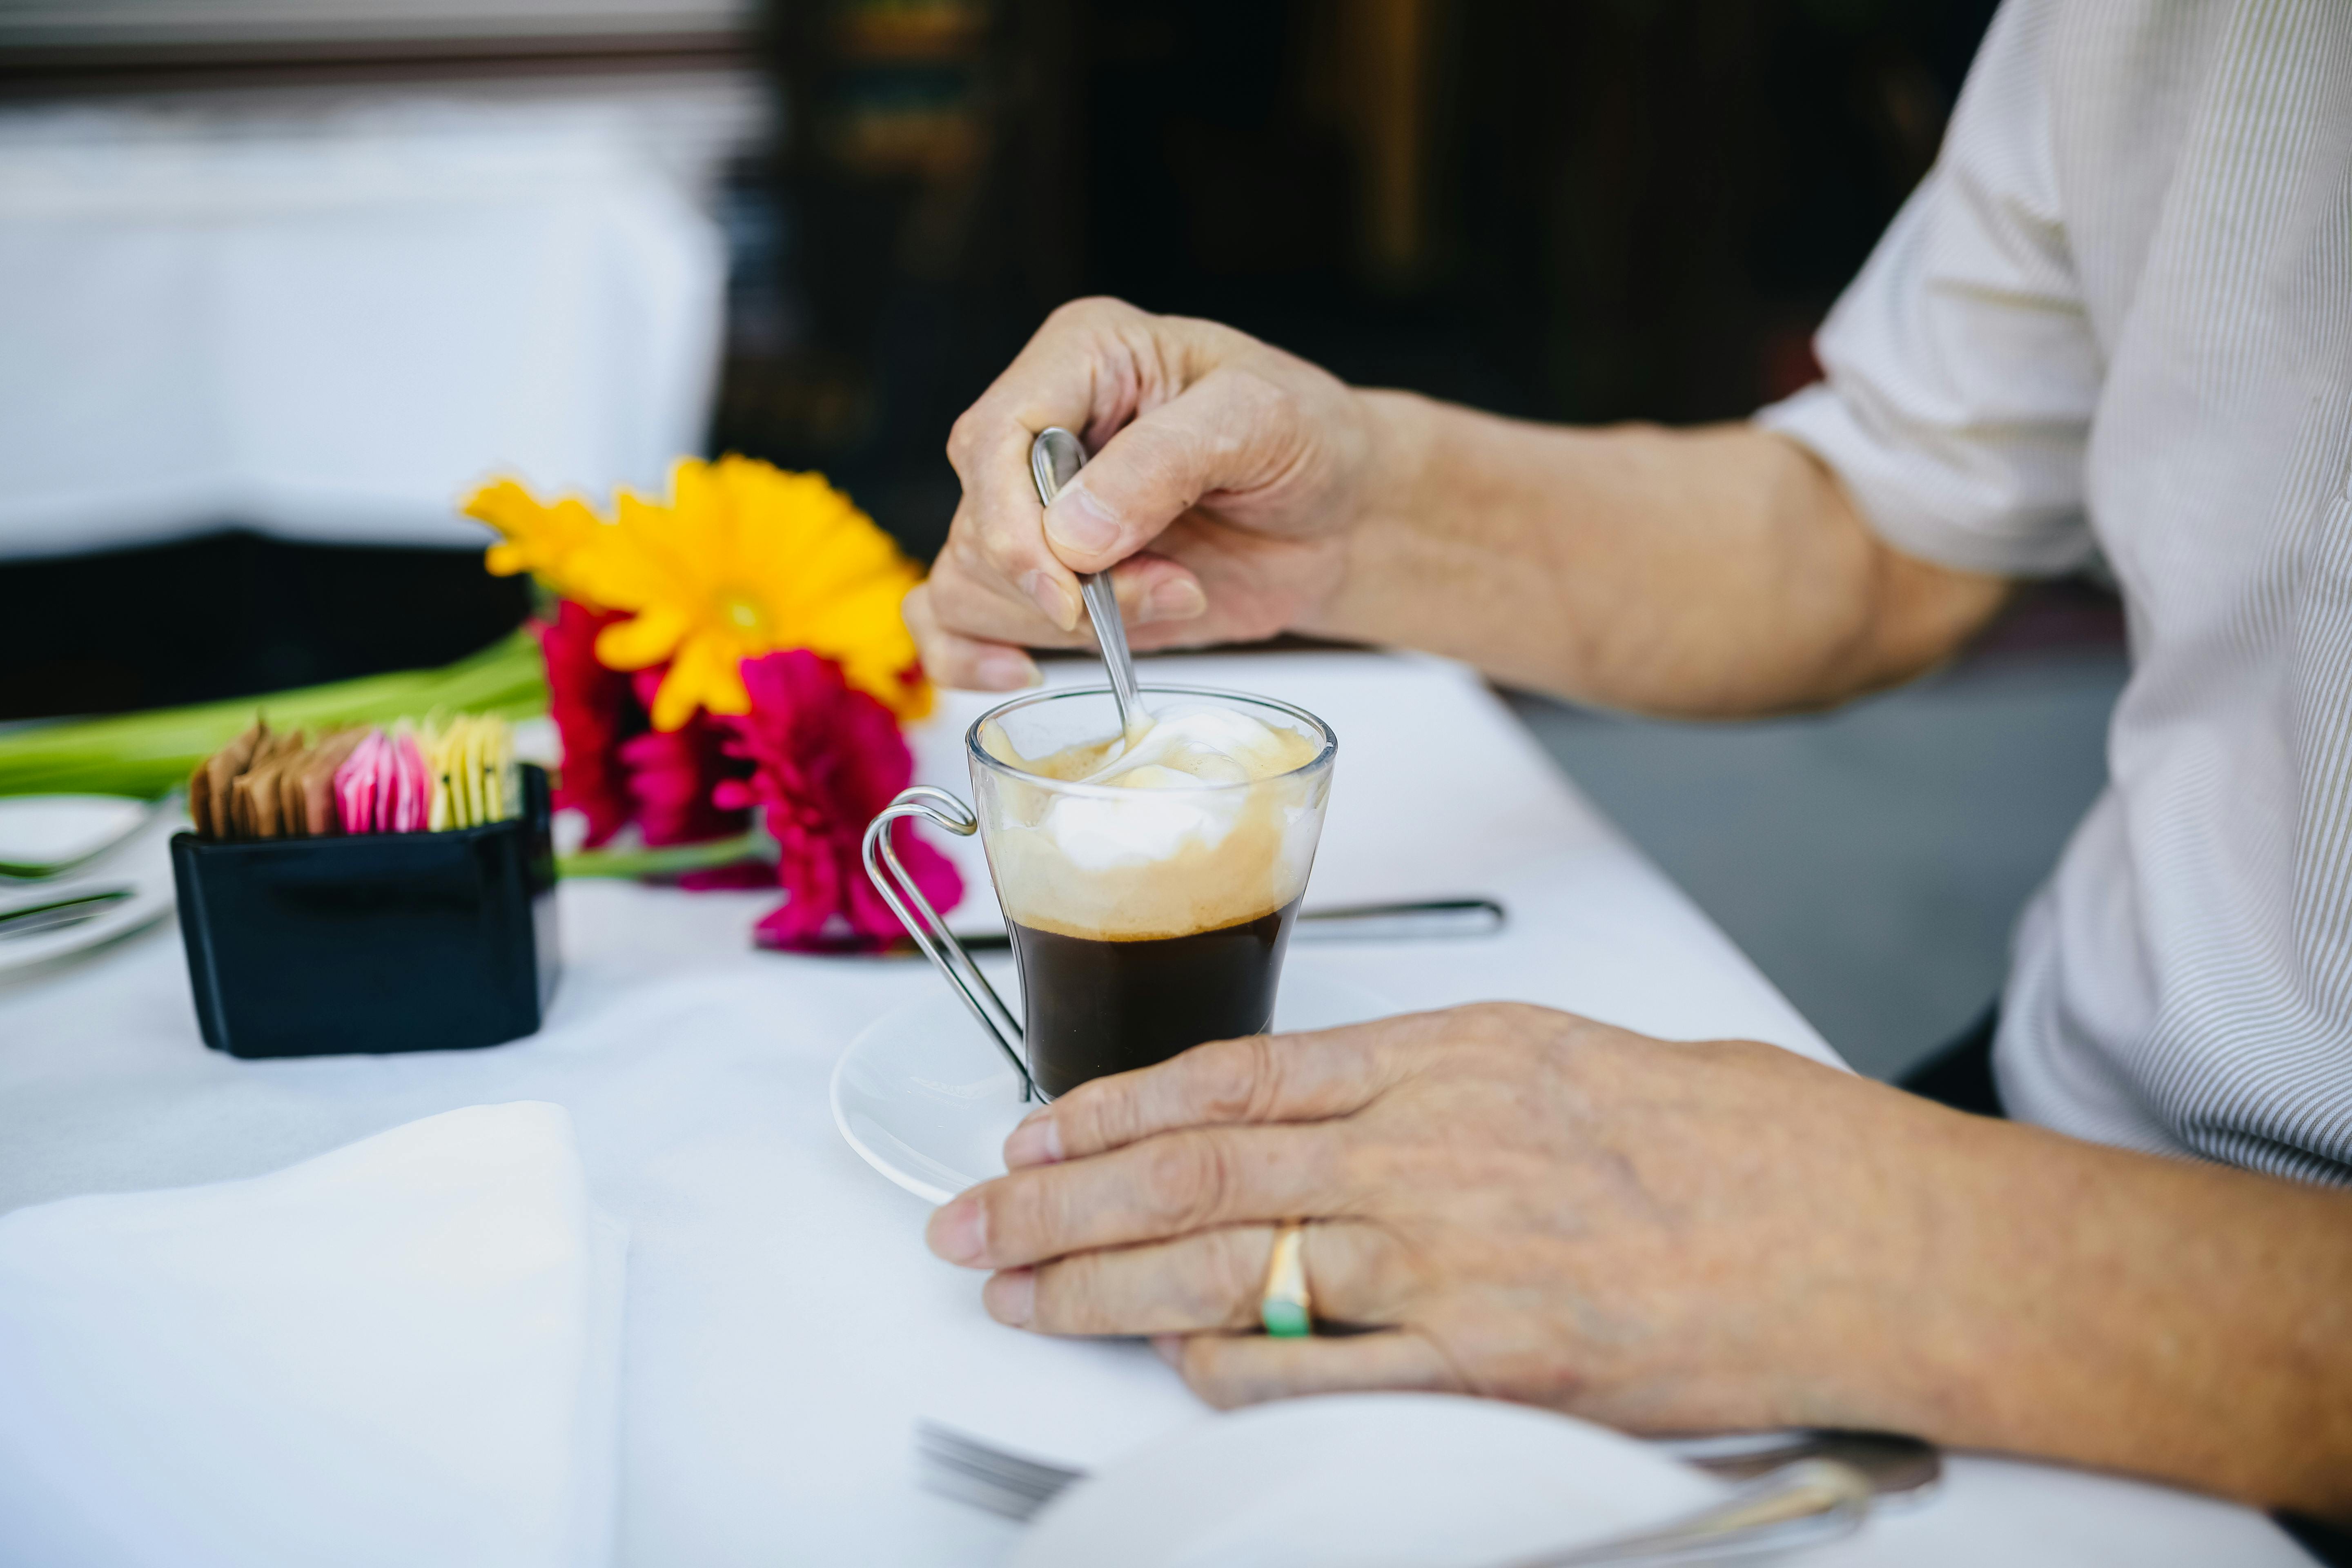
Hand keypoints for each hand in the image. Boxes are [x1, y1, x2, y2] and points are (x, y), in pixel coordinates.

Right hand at [905, 297, 1383, 689]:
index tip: (1068, 588)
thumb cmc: (1307, 442)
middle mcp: (1040, 431)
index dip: (1011, 523)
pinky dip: (972, 658)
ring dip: (1064, 623)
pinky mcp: (1045, 581)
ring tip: (1172, 594)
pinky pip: (955, 624)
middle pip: (977, 522)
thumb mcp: (1261, 420)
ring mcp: (1036, 511)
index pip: (991, 438)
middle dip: (1065, 584)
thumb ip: (1166, 461)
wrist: (1339, 515)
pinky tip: (1022, 673)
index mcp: (1081, 358)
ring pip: (967, 582)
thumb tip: (1072, 535)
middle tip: (1171, 584)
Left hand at [924, 1004, 1994, 1432]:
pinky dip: (1225, 1364)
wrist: (1864, 1231)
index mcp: (1452, 1053)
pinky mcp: (1493, 1360)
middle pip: (1195, 1167)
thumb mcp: (1575, 1058)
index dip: (1112, 1105)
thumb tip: (1339, 1120)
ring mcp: (1454, 1255)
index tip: (1037, 1130)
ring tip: (1021, 1292)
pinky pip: (1317, 1368)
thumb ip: (1445, 1085)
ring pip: (1227, 1262)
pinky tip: (1167, 1363)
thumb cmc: (1744, 1142)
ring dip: (1102, 1280)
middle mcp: (1431, 1145)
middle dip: (1061, 1199)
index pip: (1233, 1075)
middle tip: (972, 1222)